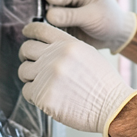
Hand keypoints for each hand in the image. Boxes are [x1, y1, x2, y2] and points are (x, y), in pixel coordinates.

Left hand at [18, 22, 136, 136]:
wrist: (113, 107)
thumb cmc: (104, 85)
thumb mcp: (89, 55)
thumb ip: (66, 48)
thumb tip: (47, 48)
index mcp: (68, 44)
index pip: (39, 29)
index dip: (29, 31)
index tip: (26, 35)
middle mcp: (56, 56)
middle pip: (26, 49)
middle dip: (26, 57)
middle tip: (32, 65)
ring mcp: (48, 76)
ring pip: (23, 71)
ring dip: (30, 78)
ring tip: (43, 84)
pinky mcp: (43, 95)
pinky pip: (27, 91)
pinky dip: (34, 95)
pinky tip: (47, 97)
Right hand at [42, 0, 136, 53]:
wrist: (116, 36)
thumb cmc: (110, 21)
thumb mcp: (92, 16)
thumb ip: (69, 15)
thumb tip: (49, 14)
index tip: (52, 12)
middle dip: (47, 10)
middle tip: (53, 22)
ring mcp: (65, 7)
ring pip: (46, 11)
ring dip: (47, 21)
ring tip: (55, 29)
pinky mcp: (62, 20)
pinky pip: (49, 23)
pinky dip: (50, 28)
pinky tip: (55, 33)